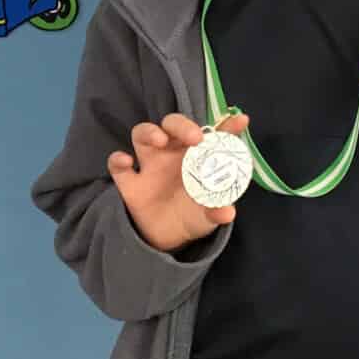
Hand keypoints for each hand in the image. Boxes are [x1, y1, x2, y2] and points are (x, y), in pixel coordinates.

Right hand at [108, 112, 249, 253]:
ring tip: (159, 140)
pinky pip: (117, 165)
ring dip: (149, 132)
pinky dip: (117, 160)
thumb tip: (227, 212)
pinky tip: (126, 162)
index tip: (240, 120)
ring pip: (142, 134)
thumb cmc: (193, 214)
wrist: (167, 238)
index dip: (226, 127)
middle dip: (182, 125)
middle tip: (194, 137)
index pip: (212, 135)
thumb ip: (216, 211)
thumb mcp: (208, 215)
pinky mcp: (129, 182)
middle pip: (173, 125)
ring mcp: (149, 164)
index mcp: (197, 156)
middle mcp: (172, 153)